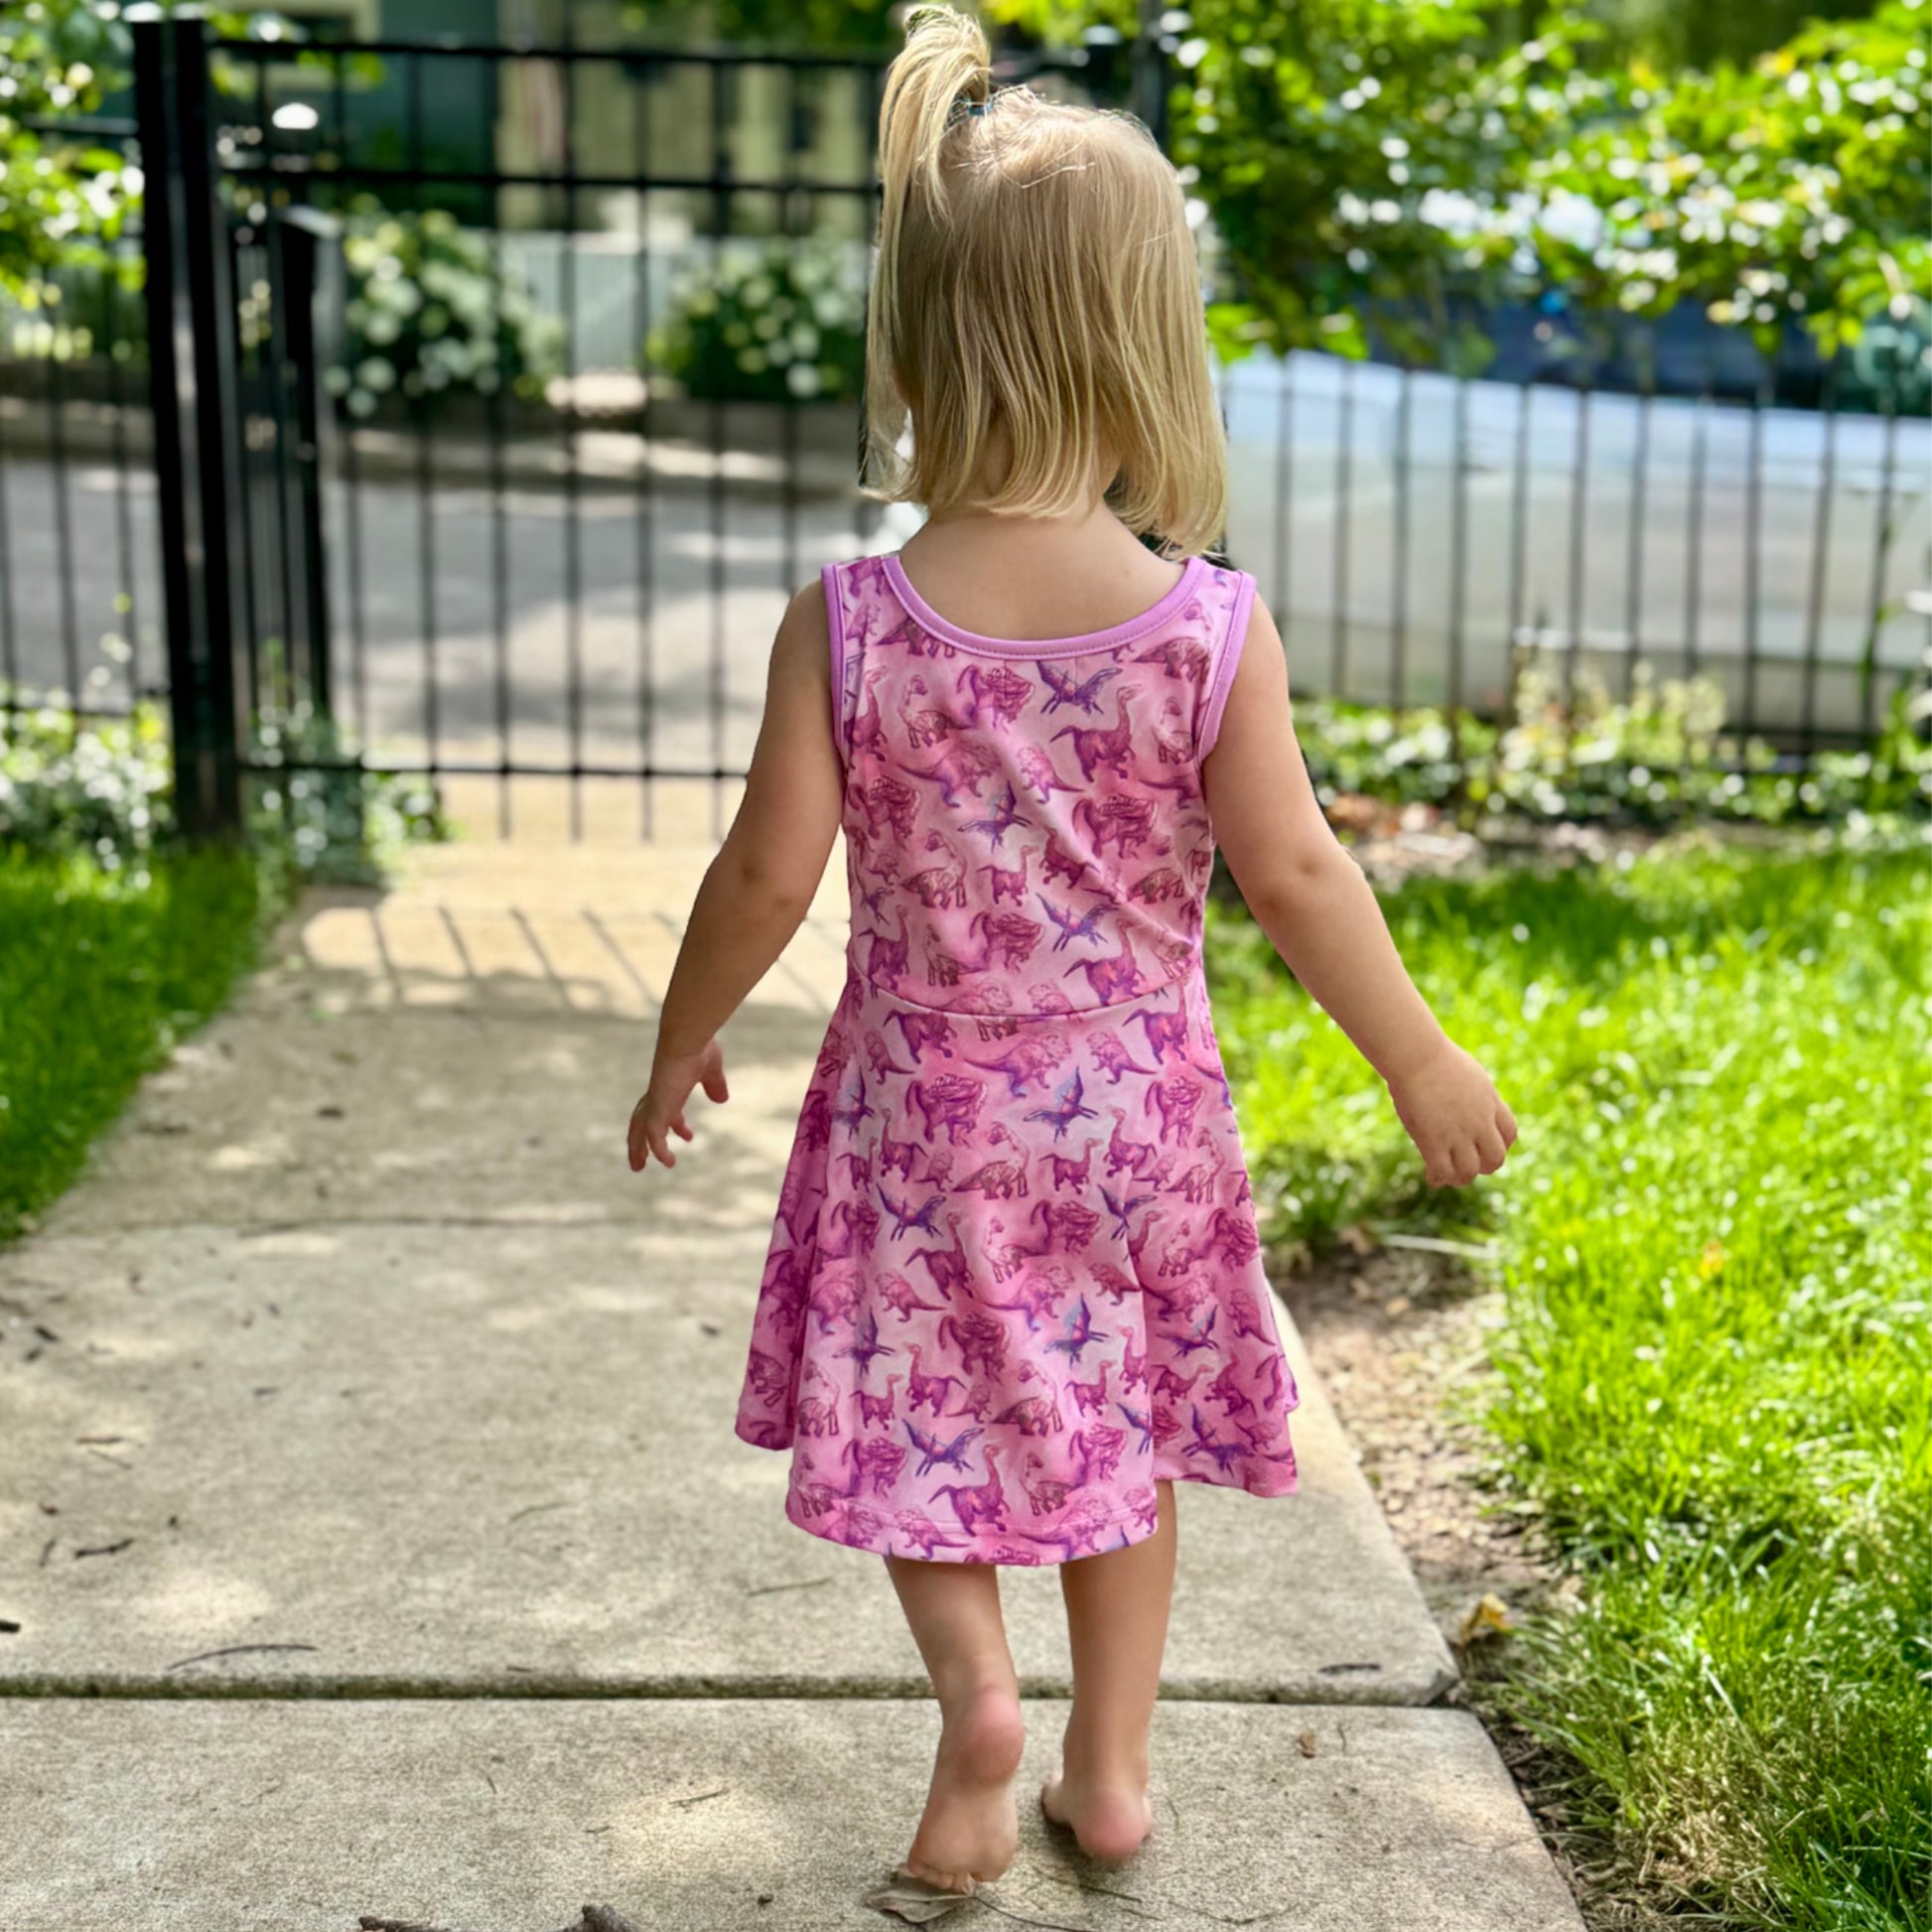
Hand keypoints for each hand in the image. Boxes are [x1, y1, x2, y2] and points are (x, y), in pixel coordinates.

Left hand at [628, 1039, 729, 1171]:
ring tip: (638, 1167)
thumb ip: (715, 1085)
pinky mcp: (658, 1109)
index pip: (665, 1108)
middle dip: (640, 1140)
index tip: (687, 1136)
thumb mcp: (712, 1071)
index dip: (675, 1124)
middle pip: (641, 1122)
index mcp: (668, 1086)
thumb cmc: (699, 1048)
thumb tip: (721, 1099)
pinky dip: (659, 1150)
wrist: (687, 1039)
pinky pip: (654, 1136)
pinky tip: (667, 1162)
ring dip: (638, 1149)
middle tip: (641, 1159)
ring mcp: (656, 1102)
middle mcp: (658, 1095)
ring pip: (640, 1131)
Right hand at [1386, 1039, 1516, 1188]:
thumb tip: (1464, 1094)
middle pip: (1495, 1158)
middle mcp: (1480, 1122)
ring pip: (1469, 1171)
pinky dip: (1438, 1179)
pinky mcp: (1435, 1141)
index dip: (1500, 1144)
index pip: (1509, 1133)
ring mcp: (1459, 1134)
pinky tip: (1431, 1177)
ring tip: (1447, 1176)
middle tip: (1467, 1164)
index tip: (1484, 1146)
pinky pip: (1442, 1172)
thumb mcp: (1467, 1072)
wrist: (1418, 1057)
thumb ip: (1472, 1090)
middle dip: (1483, 1166)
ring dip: (1460, 1178)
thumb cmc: (1433, 1056)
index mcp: (1490, 1102)